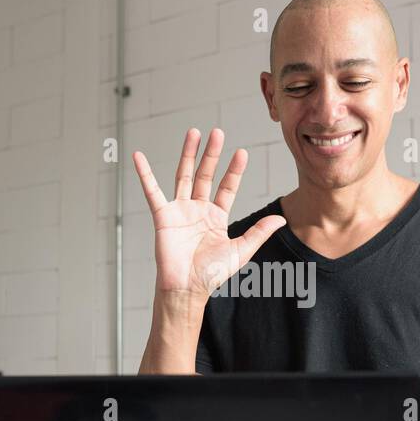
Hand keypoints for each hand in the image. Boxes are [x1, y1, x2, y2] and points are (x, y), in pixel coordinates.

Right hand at [133, 127, 286, 299]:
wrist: (187, 288)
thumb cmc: (211, 274)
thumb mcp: (241, 251)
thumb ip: (259, 232)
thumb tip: (281, 219)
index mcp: (216, 217)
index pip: (227, 187)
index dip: (234, 170)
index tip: (242, 152)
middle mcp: (198, 210)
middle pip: (205, 175)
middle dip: (212, 154)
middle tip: (217, 132)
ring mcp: (180, 211)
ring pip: (184, 176)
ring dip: (188, 154)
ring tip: (193, 133)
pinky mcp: (163, 216)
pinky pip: (152, 191)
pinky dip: (144, 174)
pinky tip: (139, 157)